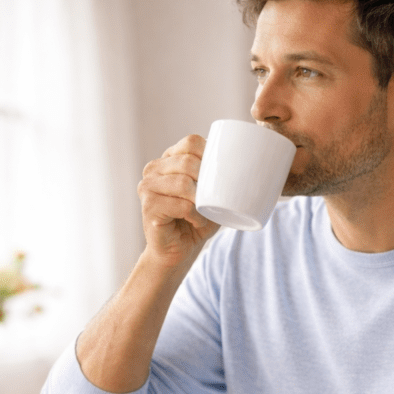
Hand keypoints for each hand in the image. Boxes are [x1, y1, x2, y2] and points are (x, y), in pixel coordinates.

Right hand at [138, 134, 219, 268]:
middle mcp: (153, 170)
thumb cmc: (195, 221)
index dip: (211, 154)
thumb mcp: (210, 195)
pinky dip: (195, 216)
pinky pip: (181, 205)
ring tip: (205, 212)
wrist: (177, 252)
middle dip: (208, 180)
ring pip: (183, 183)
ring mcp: (147, 187)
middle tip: (214, 198)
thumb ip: (218, 177)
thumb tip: (246, 162)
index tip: (221, 174)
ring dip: (201, 201)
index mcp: (167, 160)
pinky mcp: (149, 207)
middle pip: (187, 161)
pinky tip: (196, 222)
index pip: (191, 142)